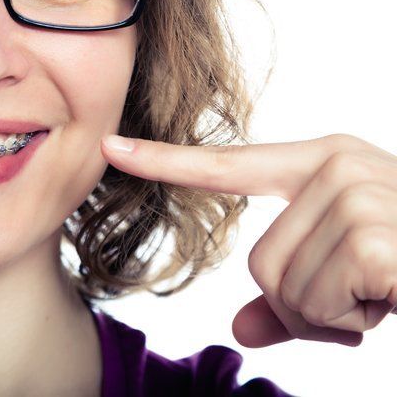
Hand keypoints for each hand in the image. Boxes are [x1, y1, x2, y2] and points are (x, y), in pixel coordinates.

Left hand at [101, 132, 396, 347]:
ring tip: (389, 294)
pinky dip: (356, 323)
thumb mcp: (351, 280)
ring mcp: (361, 194)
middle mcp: (339, 166)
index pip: (227, 166)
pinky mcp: (378, 236)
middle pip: (259, 264)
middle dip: (308, 306)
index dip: (165, 161)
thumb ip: (291, 302)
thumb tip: (237, 330)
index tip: (110, 149)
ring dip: (337, 318)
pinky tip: (395, 297)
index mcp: (324, 164)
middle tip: (370, 296)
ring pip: (285, 290)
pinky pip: (322, 301)